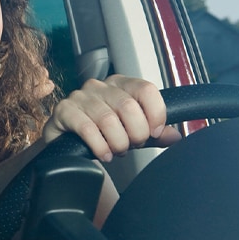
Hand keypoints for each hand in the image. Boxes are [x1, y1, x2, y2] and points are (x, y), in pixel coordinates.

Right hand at [44, 75, 181, 160]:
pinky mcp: (63, 110)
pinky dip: (100, 146)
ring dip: (118, 142)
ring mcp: (79, 96)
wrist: (65, 143)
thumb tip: (175, 136)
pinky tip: (104, 154)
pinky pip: (87, 128)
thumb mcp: (130, 133)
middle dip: (136, 134)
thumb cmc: (99, 134)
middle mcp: (100, 86)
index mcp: (120, 85)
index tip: (154, 132)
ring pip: (108, 119)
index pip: (146, 89)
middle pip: (128, 107)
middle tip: (132, 145)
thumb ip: (152, 134)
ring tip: (117, 151)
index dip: (155, 113)